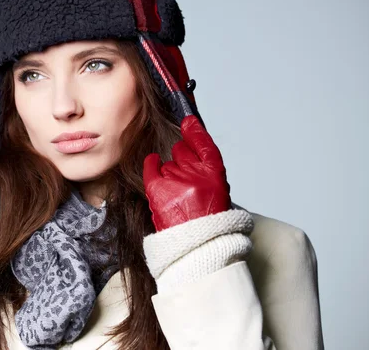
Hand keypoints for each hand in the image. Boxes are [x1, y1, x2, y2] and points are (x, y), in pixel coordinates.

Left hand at [143, 115, 230, 230]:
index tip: (188, 122)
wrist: (197, 246)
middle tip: (185, 179)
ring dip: (170, 173)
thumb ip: (205, 171)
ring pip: (167, 163)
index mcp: (215, 174)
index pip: (204, 144)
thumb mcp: (217, 193)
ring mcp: (176, 181)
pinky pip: (151, 167)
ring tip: (177, 194)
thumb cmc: (207, 222)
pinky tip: (152, 163)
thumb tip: (190, 151)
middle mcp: (195, 174)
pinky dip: (151, 164)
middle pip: (182, 152)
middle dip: (182, 160)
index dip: (194, 132)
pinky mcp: (158, 189)